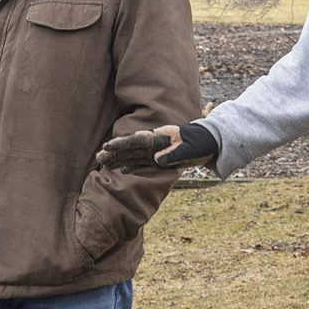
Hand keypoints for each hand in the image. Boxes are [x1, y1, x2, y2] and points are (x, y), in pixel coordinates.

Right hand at [97, 119, 217, 171]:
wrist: (210, 143)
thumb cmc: (200, 143)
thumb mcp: (189, 148)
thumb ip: (173, 153)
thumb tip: (157, 159)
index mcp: (159, 137)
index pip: (136, 140)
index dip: (121, 144)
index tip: (107, 146)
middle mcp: (154, 144)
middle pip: (130, 148)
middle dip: (114, 152)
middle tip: (98, 157)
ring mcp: (156, 152)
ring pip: (133, 157)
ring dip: (118, 160)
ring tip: (103, 163)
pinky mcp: (160, 161)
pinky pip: (142, 165)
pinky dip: (131, 167)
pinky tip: (121, 171)